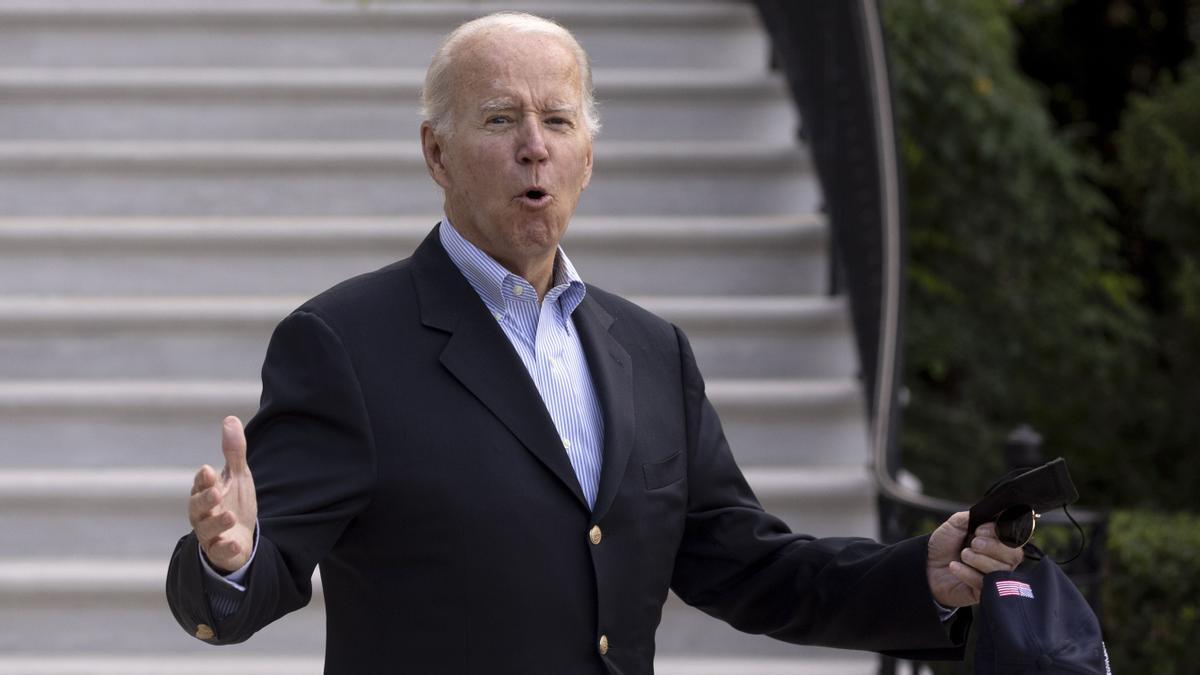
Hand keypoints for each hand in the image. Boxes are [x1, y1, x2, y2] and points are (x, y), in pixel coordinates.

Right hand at [188, 416, 257, 573]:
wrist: (241, 537)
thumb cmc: (234, 502)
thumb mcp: (237, 476)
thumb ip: (234, 451)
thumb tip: (230, 418)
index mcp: (205, 493)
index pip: (201, 484)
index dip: (204, 480)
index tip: (209, 471)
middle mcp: (202, 514)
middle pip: (197, 507)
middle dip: (205, 500)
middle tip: (216, 493)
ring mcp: (209, 534)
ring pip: (206, 530)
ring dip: (217, 523)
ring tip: (230, 516)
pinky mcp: (220, 552)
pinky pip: (219, 552)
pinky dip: (226, 548)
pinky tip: (235, 543)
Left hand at [926, 511, 1024, 607]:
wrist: (926, 566)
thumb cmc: (945, 545)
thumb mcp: (956, 525)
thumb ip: (972, 517)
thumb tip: (989, 512)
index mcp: (998, 541)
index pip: (1015, 537)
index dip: (1000, 533)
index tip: (980, 529)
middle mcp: (1001, 560)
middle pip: (1014, 555)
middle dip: (993, 547)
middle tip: (973, 543)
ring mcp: (994, 577)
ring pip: (1001, 570)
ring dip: (979, 560)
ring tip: (963, 555)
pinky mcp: (984, 592)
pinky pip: (985, 584)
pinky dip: (968, 573)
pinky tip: (955, 567)